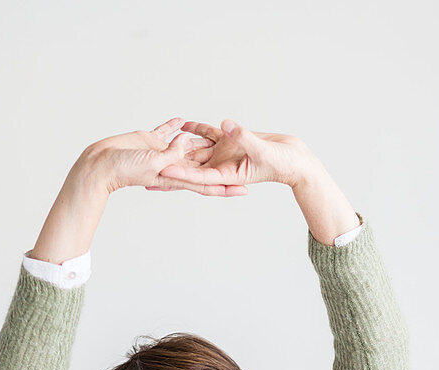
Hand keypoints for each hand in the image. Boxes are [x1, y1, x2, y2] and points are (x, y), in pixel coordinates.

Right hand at [84, 117, 247, 196]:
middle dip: (219, 163)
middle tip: (238, 160)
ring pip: (187, 146)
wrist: (101, 164)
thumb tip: (188, 141)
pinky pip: (166, 132)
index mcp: (175, 176)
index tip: (244, 189)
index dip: (226, 187)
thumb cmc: (125, 169)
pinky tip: (183, 121)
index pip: (206, 184)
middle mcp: (172, 165)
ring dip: (201, 141)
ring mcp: (162, 152)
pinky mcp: (150, 140)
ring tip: (219, 136)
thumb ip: (173, 153)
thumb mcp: (153, 162)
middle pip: (202, 166)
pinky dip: (175, 127)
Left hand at [149, 118, 317, 191]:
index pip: (198, 175)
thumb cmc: (283, 162)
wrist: (294, 159)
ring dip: (177, 148)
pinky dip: (195, 130)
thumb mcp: (262, 150)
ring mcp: (224, 153)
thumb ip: (243, 137)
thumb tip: (226, 124)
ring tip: (156, 145)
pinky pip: (208, 134)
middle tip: (144, 165)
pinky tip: (180, 124)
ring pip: (195, 150)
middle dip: (168, 166)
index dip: (180, 172)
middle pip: (190, 166)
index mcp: (227, 175)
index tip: (162, 169)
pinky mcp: (230, 140)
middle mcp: (221, 165)